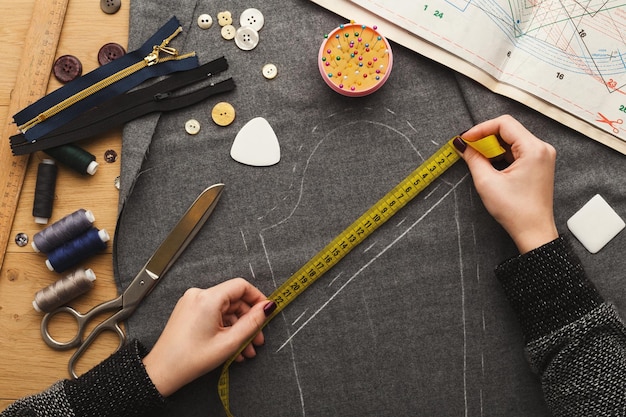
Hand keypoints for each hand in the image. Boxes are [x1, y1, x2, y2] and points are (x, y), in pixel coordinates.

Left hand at [142, 278, 275, 396]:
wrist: (162, 372)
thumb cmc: (189, 359)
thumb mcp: (229, 342)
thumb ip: (252, 323)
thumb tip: (266, 308)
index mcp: (208, 298)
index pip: (241, 286)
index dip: (258, 298)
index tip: (266, 312)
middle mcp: (199, 295)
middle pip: (234, 300)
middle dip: (248, 321)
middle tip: (257, 339)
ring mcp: (192, 303)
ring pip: (225, 310)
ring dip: (238, 329)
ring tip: (245, 349)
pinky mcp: (189, 312)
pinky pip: (214, 315)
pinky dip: (225, 329)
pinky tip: (232, 347)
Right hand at [454, 115, 558, 253]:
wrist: (533, 231)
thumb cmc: (516, 211)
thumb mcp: (487, 182)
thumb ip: (473, 159)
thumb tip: (462, 145)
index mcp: (533, 149)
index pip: (504, 124)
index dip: (481, 128)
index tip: (466, 139)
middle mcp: (541, 148)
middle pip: (509, 130)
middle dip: (486, 137)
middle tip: (469, 148)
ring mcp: (542, 156)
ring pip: (512, 140)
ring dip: (493, 146)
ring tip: (478, 158)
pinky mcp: (538, 164)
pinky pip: (517, 150)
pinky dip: (501, 154)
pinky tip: (490, 164)